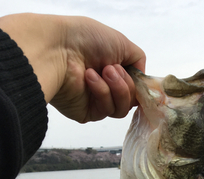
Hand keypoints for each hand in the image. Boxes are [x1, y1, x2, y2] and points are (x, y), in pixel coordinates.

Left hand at [0, 14, 145, 122]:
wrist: (58, 49)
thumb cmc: (85, 39)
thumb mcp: (121, 42)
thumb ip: (137, 59)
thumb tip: (141, 75)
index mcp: (113, 70)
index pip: (135, 87)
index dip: (141, 87)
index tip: (144, 84)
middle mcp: (105, 87)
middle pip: (132, 100)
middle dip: (126, 84)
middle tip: (111, 68)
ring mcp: (96, 101)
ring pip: (122, 108)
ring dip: (117, 88)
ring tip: (101, 71)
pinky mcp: (88, 113)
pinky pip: (106, 110)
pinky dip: (101, 93)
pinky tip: (89, 78)